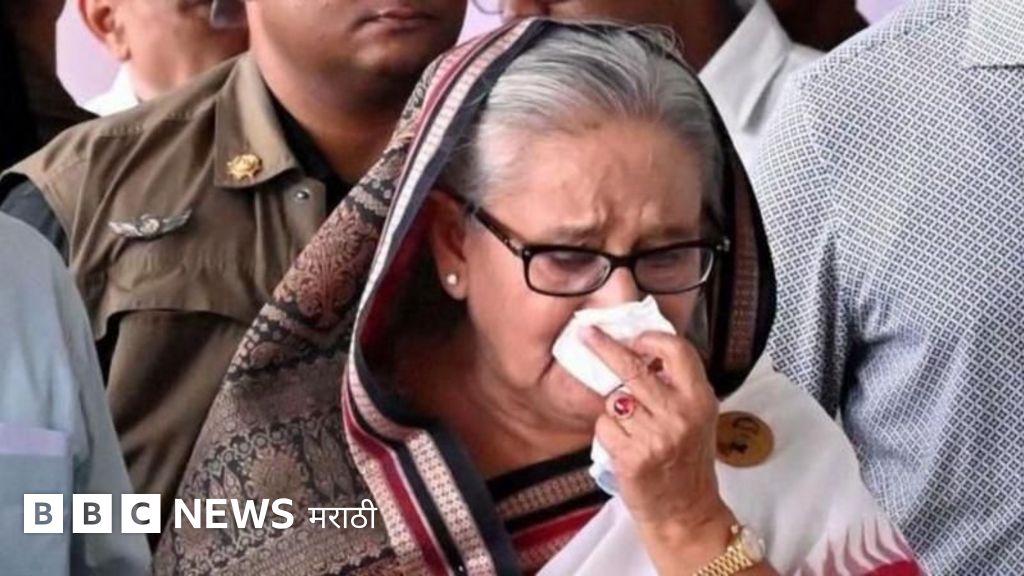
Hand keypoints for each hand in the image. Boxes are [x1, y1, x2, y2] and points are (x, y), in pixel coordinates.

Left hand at [583, 327, 737, 572]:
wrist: (686, 512)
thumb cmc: (687, 460)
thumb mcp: (698, 417)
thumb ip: (677, 385)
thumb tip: (642, 350)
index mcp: (700, 399)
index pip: (676, 351)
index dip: (651, 338)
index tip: (633, 337)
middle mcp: (680, 414)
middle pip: (633, 368)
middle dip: (605, 347)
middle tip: (586, 333)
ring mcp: (656, 436)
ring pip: (614, 400)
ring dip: (615, 411)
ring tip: (634, 430)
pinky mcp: (633, 457)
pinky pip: (604, 427)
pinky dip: (608, 434)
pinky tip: (626, 447)